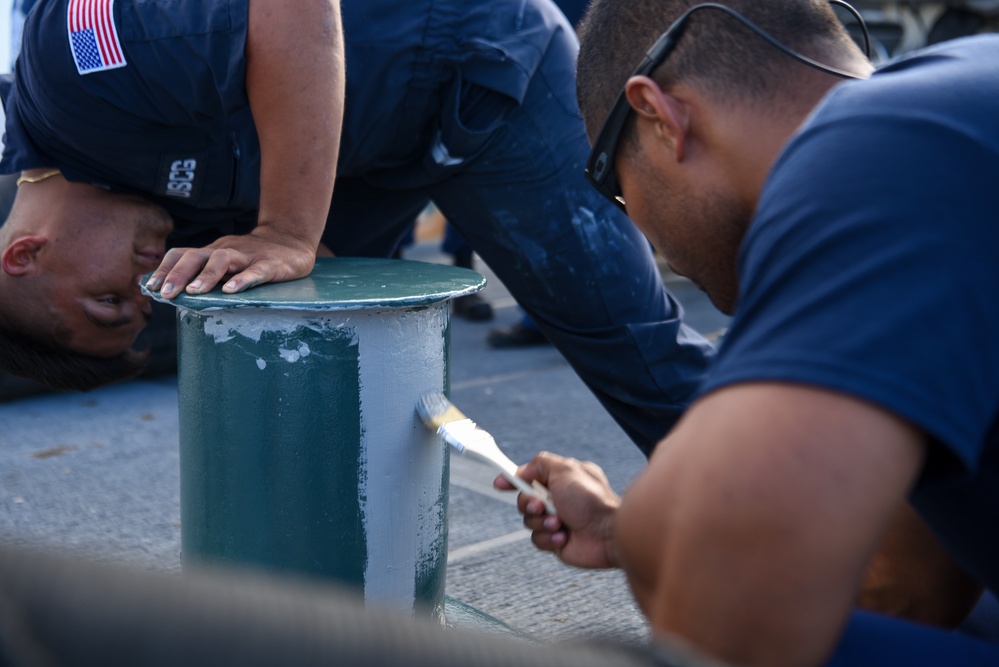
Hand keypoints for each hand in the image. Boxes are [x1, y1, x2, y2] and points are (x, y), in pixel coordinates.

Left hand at [144, 226, 316, 298]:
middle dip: (177, 274)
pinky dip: (242, 281)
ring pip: (223, 261)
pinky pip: (255, 272)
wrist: (292, 239)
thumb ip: (204, 272)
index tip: (148, 288)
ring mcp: (248, 256)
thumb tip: (171, 290)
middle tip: (165, 294)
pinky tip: (231, 292)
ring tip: (194, 292)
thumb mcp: (226, 260)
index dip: (163, 269)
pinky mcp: (270, 264)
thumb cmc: (254, 256)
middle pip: (196, 256)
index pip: (181, 255)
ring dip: (206, 276)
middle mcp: (226, 251)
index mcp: (212, 252)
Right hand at [495, 451, 620, 568]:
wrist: (608, 534)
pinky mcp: (556, 542)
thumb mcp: (564, 469)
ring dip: (542, 522)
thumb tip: (521, 470)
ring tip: (560, 524)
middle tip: (541, 506)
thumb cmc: (591, 500)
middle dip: (529, 503)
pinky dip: (548, 538)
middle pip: (524, 499)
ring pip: (528, 521)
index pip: (530, 476)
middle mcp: (559, 499)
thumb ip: (540, 464)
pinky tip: (563, 538)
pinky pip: (537, 539)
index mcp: (561, 479)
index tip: (500, 484)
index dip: (513, 480)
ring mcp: (557, 520)